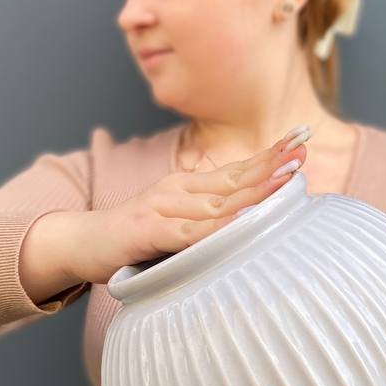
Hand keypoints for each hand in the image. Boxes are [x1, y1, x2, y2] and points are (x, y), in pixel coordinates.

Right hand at [67, 124, 311, 284]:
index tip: (301, 143)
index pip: (236, 169)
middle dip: (271, 164)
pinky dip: (218, 227)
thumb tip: (250, 222)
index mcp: (188, 186)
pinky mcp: (150, 232)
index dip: (269, 157)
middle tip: (303, 150)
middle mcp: (178, 190)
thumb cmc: (135, 238)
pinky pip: (190, 232)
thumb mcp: (177, 222)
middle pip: (234, 178)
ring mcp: (164, 209)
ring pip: (219, 202)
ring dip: (254, 190)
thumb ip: (208, 220)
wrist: (82, 242)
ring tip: (286, 178)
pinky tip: (242, 222)